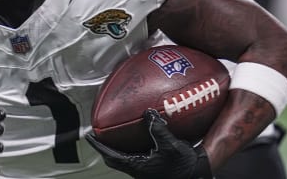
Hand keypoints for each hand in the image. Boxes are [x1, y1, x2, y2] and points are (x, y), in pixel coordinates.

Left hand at [85, 109, 212, 178]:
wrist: (197, 175)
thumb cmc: (184, 166)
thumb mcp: (170, 145)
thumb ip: (157, 128)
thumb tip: (147, 113)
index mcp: (137, 166)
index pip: (110, 155)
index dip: (98, 146)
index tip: (89, 137)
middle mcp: (138, 170)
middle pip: (114, 159)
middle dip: (105, 147)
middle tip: (99, 135)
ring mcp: (145, 170)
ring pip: (125, 159)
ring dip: (118, 147)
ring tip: (115, 134)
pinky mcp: (153, 168)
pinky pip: (136, 157)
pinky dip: (131, 147)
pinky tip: (139, 138)